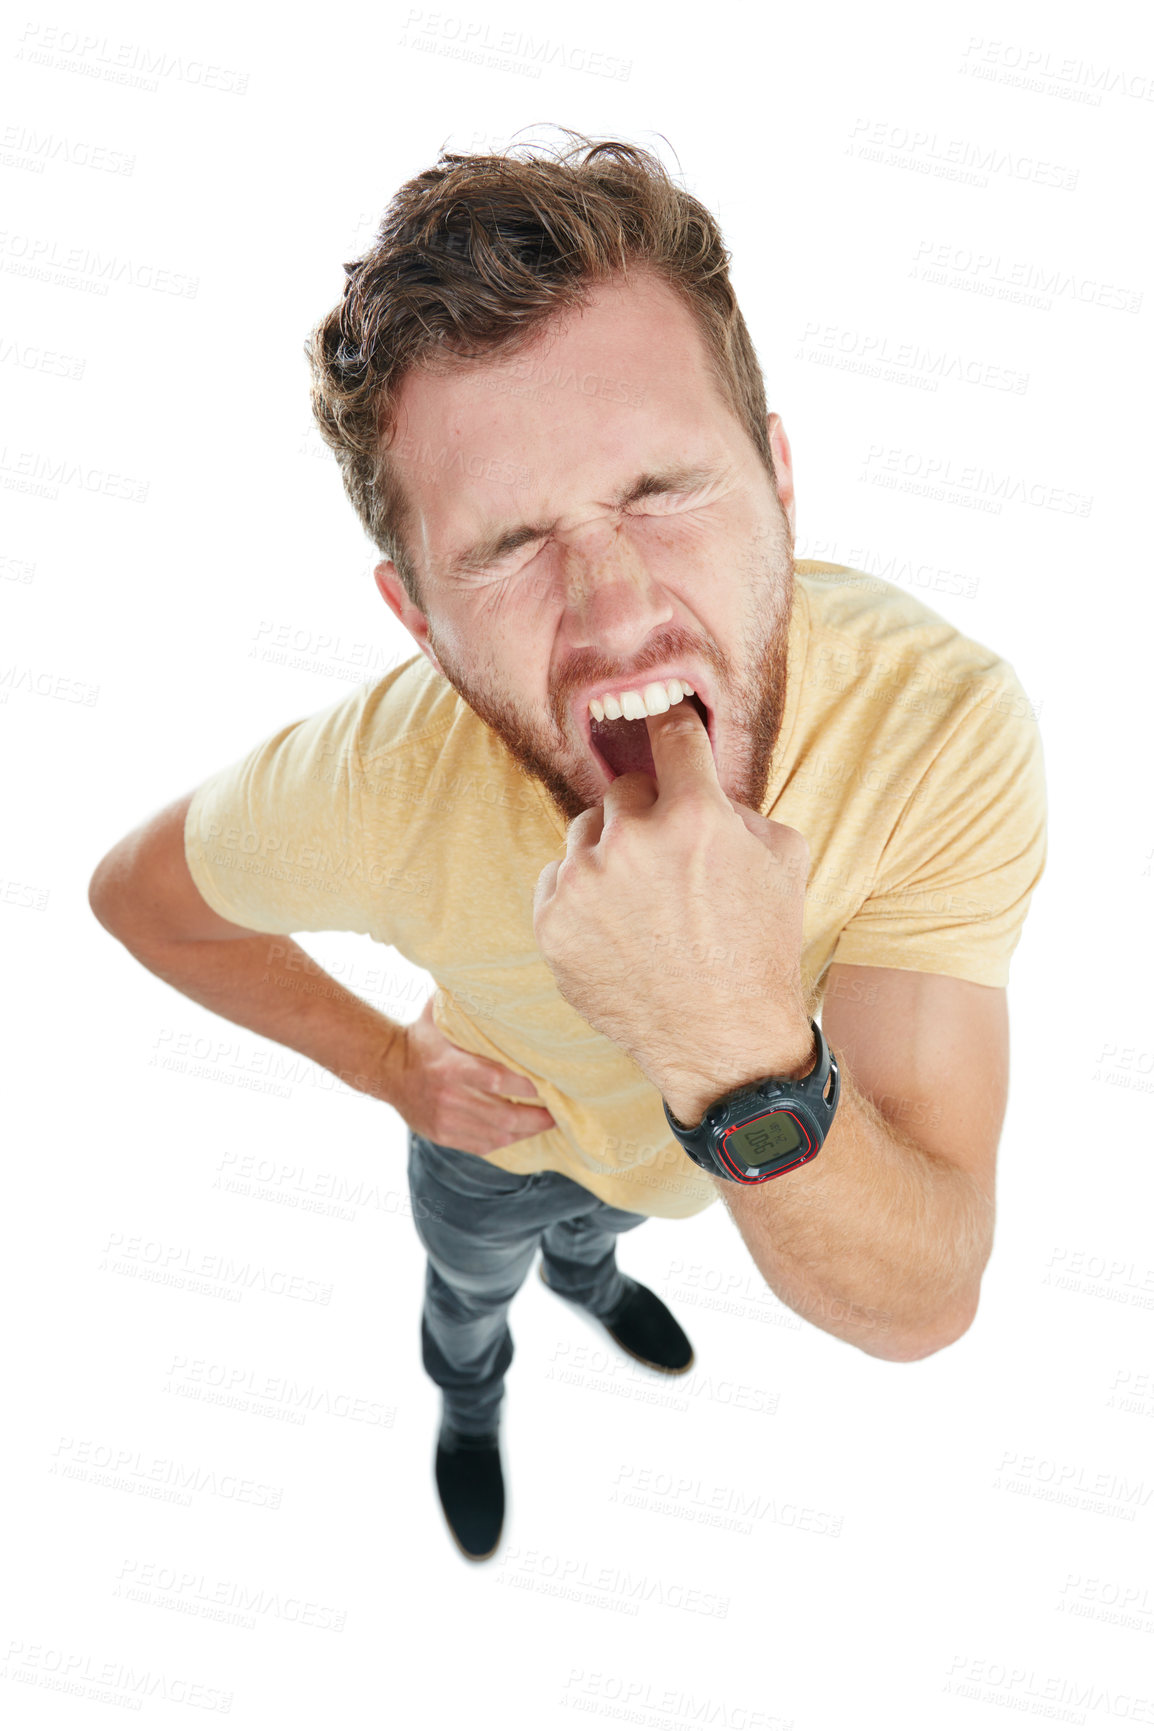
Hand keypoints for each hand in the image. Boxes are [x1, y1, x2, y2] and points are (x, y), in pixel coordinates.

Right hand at [396, 996, 556, 1156]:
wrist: (386, 1069)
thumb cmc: (422, 1037)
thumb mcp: (439, 1015)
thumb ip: (466, 1003)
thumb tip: (497, 981)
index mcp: (451, 1067)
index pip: (497, 1080)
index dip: (527, 1086)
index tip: (549, 1083)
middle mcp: (449, 1097)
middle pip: (504, 1115)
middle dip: (537, 1117)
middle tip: (559, 1111)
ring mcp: (446, 1120)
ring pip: (497, 1135)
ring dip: (527, 1131)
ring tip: (547, 1123)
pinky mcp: (442, 1135)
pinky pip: (483, 1145)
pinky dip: (506, 1140)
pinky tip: (521, 1132)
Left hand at [532, 701, 812, 1116]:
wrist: (723, 1043)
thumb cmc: (761, 950)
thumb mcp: (784, 861)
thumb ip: (739, 805)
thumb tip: (698, 777)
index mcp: (694, 817)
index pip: (670, 733)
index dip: (671, 723)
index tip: (664, 720)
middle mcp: (632, 843)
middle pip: (622, 789)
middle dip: (646, 815)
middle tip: (670, 861)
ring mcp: (585, 886)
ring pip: (584, 833)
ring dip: (609, 854)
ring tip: (644, 904)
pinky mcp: (552, 924)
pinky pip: (557, 880)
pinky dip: (582, 896)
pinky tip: (618, 929)